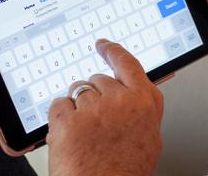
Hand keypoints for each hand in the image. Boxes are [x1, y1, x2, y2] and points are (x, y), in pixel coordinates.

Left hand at [47, 39, 163, 175]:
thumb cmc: (126, 171)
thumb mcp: (148, 136)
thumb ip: (140, 108)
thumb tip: (132, 91)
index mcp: (145, 102)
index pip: (128, 64)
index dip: (113, 51)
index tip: (103, 45)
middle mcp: (122, 101)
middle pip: (98, 80)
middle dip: (93, 96)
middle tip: (97, 124)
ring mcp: (95, 109)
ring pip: (77, 92)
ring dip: (77, 110)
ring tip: (86, 137)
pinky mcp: (70, 120)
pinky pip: (58, 105)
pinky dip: (60, 120)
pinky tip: (71, 137)